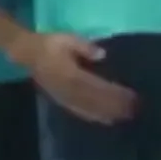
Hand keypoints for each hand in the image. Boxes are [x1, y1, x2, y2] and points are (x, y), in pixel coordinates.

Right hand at [10, 33, 136, 124]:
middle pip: (94, 101)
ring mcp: (63, 97)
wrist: (26, 53)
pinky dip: (92, 117)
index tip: (130, 95)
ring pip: (87, 109)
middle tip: (133, 110)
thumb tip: (102, 55)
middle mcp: (67, 89)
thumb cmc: (49, 44)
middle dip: (114, 106)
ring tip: (123, 117)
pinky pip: (78, 111)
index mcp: (70, 74)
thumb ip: (85, 47)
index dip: (113, 92)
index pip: (96, 86)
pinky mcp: (60, 100)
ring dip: (106, 114)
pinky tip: (104, 120)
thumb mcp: (67, 39)